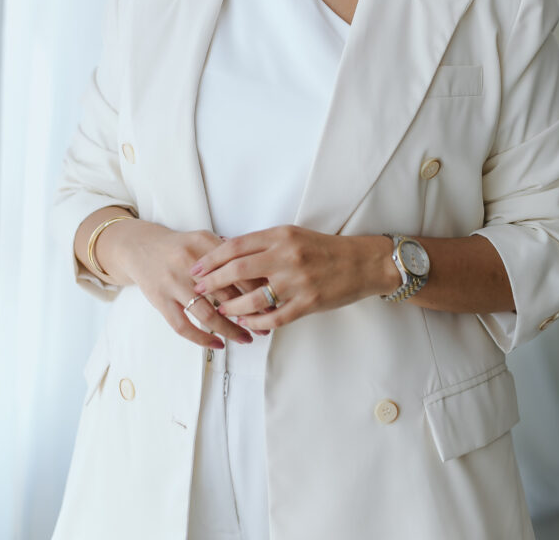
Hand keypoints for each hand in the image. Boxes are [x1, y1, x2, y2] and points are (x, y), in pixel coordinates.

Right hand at [99, 219, 267, 347]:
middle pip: (226, 292)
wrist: (141, 247)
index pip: (238, 269)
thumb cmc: (180, 247)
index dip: (258, 288)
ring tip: (246, 338)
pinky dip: (201, 338)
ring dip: (229, 329)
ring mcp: (173, 283)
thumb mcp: (203, 239)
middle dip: (249, 311)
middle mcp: (189, 263)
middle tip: (266, 326)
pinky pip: (183, 325)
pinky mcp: (160, 300)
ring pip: (207, 313)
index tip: (273, 301)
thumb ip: (228, 253)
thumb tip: (259, 272)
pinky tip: (217, 344)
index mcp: (204, 244)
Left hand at [189, 226, 390, 330]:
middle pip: (237, 270)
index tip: (196, 267)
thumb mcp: (293, 236)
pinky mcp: (308, 303)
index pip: (236, 246)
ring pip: (252, 298)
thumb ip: (265, 244)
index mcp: (281, 236)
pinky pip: (274, 317)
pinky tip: (246, 323)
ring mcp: (297, 281)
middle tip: (197, 290)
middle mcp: (287, 256)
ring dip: (231, 307)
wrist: (362, 263)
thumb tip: (230, 253)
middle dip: (211, 282)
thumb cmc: (325, 248)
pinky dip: (256, 322)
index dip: (211, 258)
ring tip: (220, 310)